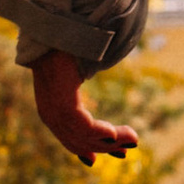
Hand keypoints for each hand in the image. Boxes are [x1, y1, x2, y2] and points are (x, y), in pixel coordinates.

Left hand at [32, 48, 138, 166]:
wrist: (53, 31)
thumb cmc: (64, 51)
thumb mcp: (75, 80)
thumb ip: (85, 95)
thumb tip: (103, 116)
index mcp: (52, 110)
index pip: (73, 140)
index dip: (97, 148)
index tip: (120, 152)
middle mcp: (49, 114)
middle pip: (80, 141)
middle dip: (108, 146)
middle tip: (133, 143)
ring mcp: (53, 109)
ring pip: (84, 135)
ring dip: (111, 139)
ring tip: (133, 138)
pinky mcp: (60, 102)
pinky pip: (81, 124)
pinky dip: (99, 131)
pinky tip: (114, 133)